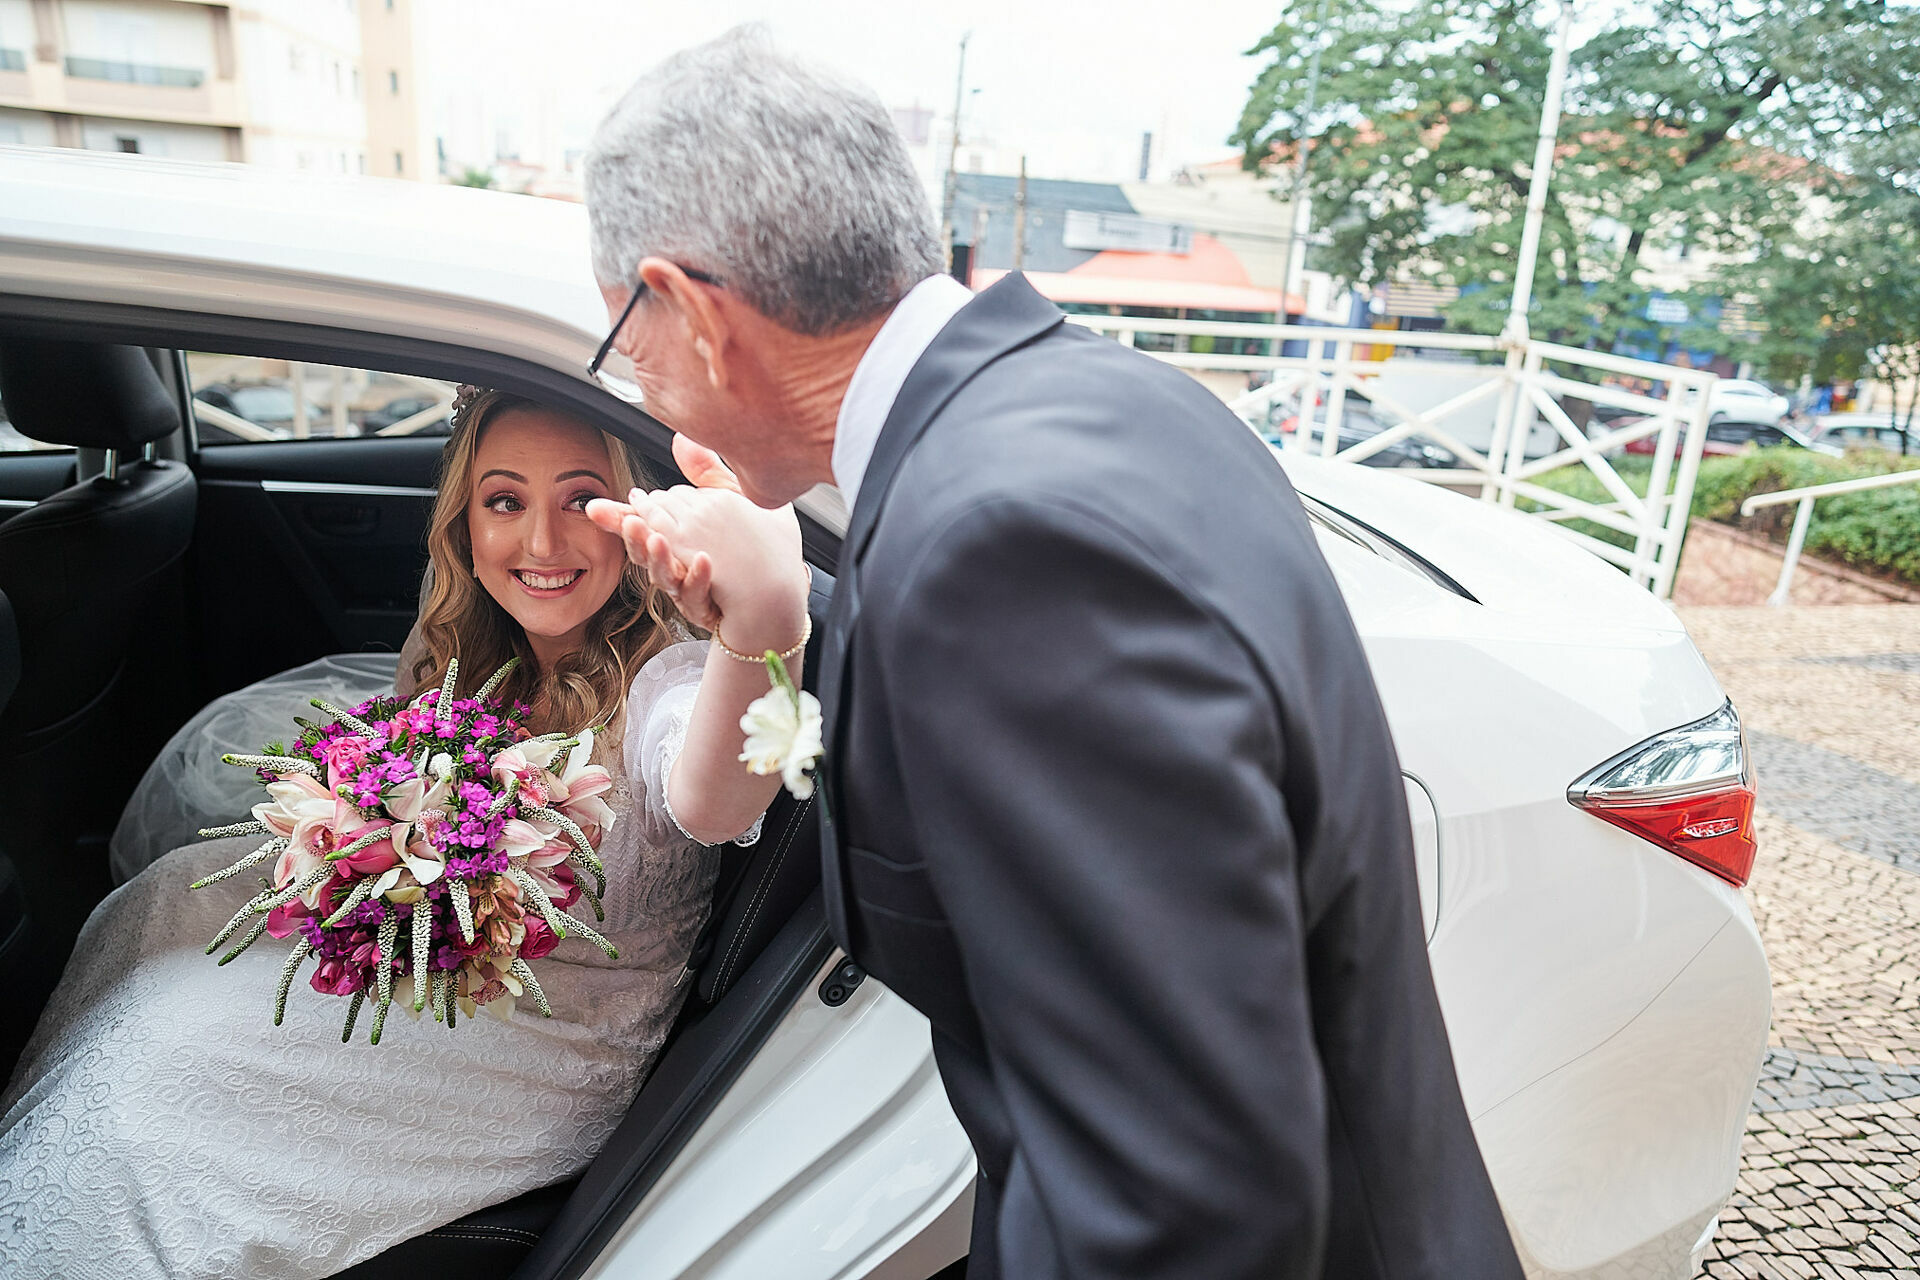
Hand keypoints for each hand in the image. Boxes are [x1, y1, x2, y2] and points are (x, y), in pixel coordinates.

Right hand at [586, 436, 806, 648]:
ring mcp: (688, 587)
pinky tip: (704, 561)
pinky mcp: (707, 605)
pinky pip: (698, 594)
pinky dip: (699, 578)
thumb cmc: (745, 549)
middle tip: (631, 522)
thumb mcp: (727, 504)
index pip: (643, 525)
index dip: (624, 516)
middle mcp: (676, 565)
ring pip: (665, 576)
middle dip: (636, 537)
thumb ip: (702, 475)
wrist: (774, 594)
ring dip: (659, 558)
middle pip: (646, 552)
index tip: (603, 506)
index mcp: (676, 539)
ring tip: (659, 540)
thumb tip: (680, 438)